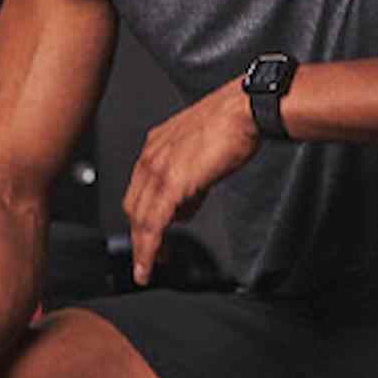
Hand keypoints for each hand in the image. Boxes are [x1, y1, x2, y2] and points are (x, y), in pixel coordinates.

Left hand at [122, 79, 258, 285]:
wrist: (243, 110)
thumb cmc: (231, 124)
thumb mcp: (200, 153)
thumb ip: (189, 181)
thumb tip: (185, 207)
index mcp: (154, 147)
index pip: (139, 190)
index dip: (141, 215)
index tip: (147, 232)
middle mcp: (150, 158)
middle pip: (133, 207)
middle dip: (139, 235)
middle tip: (149, 255)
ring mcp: (158, 171)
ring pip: (139, 219)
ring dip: (142, 248)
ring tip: (149, 266)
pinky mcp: (171, 185)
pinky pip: (153, 225)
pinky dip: (147, 250)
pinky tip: (149, 264)